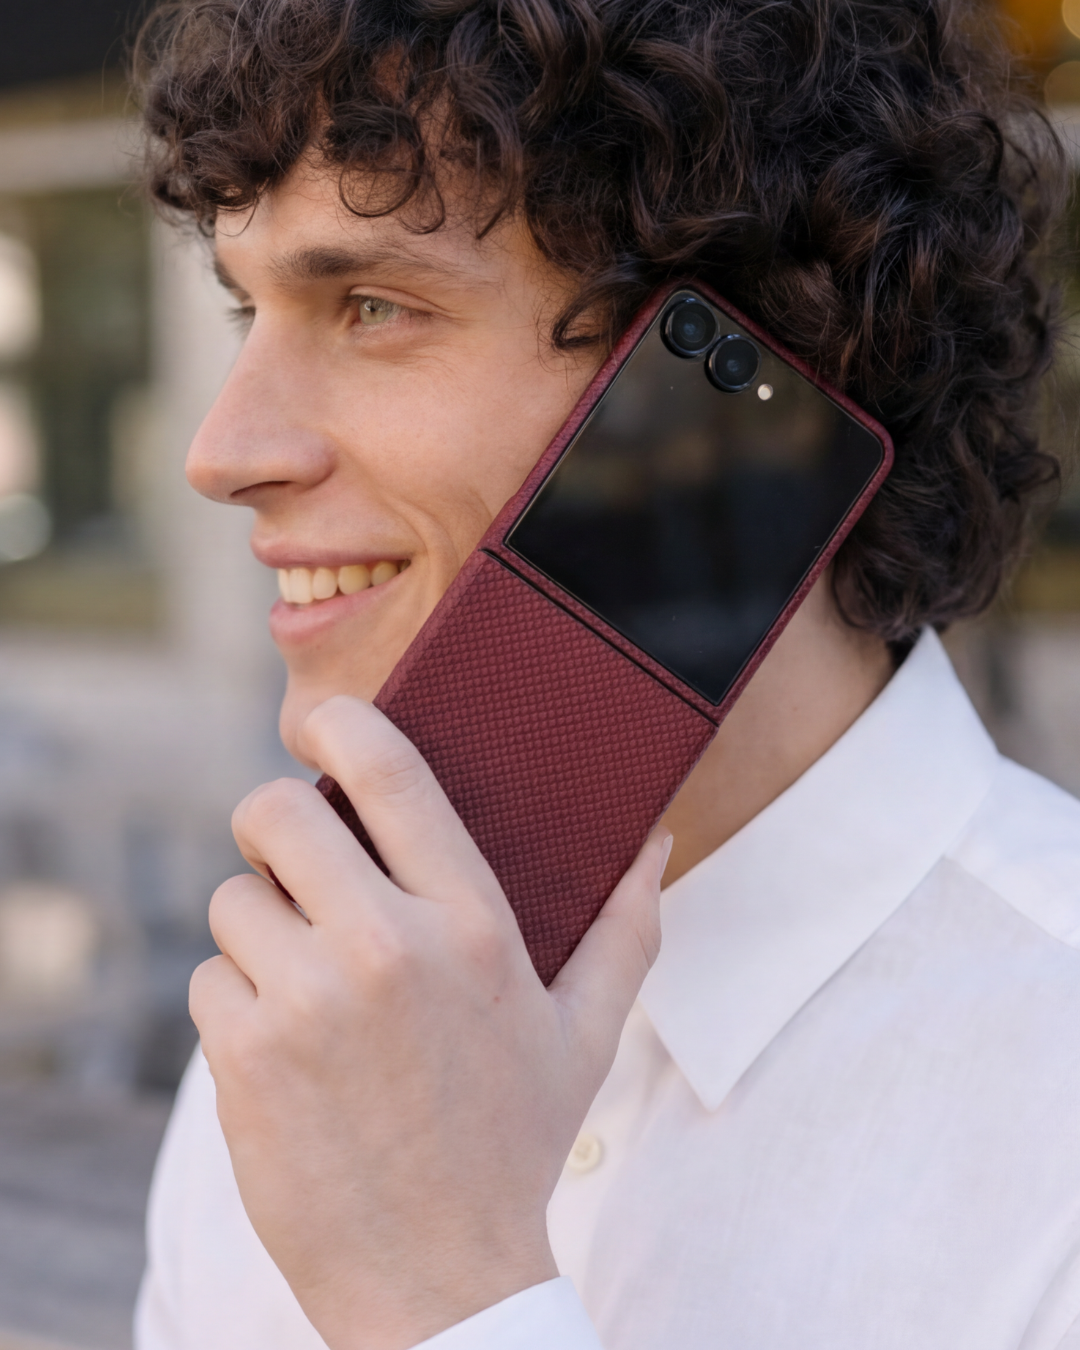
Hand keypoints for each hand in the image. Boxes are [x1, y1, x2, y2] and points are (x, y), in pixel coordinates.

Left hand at [190, 695, 671, 1349]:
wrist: (439, 1282)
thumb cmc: (514, 1145)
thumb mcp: (587, 1034)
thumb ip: (627, 928)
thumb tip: (658, 841)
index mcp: (472, 925)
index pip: (389, 775)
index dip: (339, 725)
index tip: (321, 721)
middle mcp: (388, 948)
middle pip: (274, 815)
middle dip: (272, 824)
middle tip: (292, 856)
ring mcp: (309, 1002)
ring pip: (233, 900)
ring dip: (258, 929)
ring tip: (305, 979)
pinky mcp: (247, 1057)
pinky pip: (210, 978)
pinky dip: (235, 1002)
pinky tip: (286, 1047)